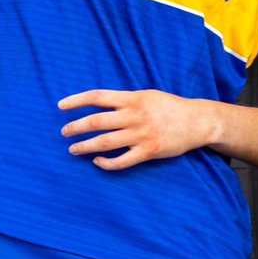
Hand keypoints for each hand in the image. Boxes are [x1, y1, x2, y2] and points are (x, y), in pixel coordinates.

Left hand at [59, 88, 214, 170]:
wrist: (196, 121)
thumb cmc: (168, 106)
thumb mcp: (146, 95)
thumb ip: (124, 100)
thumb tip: (100, 103)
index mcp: (132, 98)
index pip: (98, 97)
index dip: (77, 101)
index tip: (61, 106)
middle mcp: (134, 115)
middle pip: (97, 121)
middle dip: (77, 127)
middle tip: (64, 132)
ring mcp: (141, 135)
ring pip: (106, 142)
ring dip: (86, 146)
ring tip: (73, 149)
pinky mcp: (149, 152)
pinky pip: (122, 161)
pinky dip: (107, 163)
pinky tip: (97, 162)